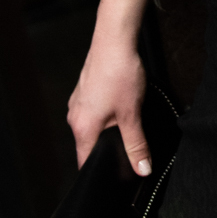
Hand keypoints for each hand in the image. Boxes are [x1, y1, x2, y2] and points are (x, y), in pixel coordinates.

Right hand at [67, 30, 150, 174]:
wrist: (114, 39)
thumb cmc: (119, 74)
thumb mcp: (132, 114)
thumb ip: (136, 145)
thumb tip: (142, 169)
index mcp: (81, 128)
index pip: (85, 162)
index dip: (100, 171)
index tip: (114, 178)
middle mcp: (74, 117)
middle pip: (89, 145)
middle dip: (108, 150)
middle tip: (128, 148)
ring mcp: (77, 102)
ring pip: (92, 127)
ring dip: (108, 130)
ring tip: (127, 122)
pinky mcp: (84, 91)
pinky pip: (92, 112)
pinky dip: (105, 115)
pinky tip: (121, 105)